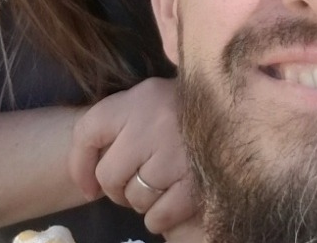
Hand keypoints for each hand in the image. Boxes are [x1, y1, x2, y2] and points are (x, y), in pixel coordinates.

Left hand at [69, 77, 199, 235]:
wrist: (237, 110)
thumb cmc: (180, 112)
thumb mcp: (144, 103)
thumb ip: (111, 128)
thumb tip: (88, 186)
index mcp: (139, 99)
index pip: (88, 132)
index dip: (79, 165)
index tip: (89, 186)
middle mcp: (156, 123)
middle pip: (109, 175)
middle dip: (116, 187)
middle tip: (133, 182)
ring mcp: (178, 153)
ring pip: (136, 197)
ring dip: (141, 201)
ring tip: (157, 186)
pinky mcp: (198, 182)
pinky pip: (160, 215)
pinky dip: (159, 217)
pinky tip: (169, 201)